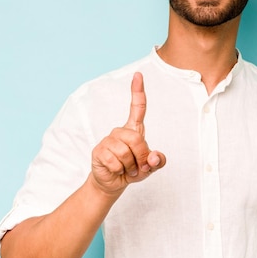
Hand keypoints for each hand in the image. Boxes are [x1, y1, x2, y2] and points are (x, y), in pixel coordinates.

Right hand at [90, 72, 165, 195]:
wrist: (113, 182)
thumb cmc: (133, 169)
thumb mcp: (150, 168)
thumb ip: (157, 161)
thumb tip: (154, 157)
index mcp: (134, 130)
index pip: (137, 107)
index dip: (138, 91)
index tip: (138, 75)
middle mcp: (120, 131)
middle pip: (136, 139)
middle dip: (141, 156)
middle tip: (139, 167)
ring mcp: (108, 140)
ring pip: (125, 152)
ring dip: (130, 166)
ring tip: (127, 169)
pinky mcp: (99, 151)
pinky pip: (114, 161)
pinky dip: (119, 170)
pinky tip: (116, 170)